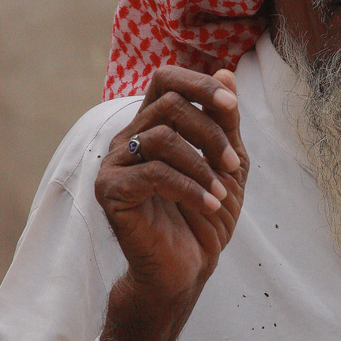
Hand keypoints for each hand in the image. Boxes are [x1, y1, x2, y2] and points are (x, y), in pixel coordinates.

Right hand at [94, 67, 247, 340]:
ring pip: (161, 137)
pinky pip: (152, 173)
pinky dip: (190, 188)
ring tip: (221, 194)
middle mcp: (128, 139)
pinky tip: (209, 205)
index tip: (231, 104)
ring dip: (202, 164)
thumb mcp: (227, 163)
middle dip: (210, 131)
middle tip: (232, 164)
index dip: (198, 83)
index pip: (166, 79)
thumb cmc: (205, 216)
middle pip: (168, 104)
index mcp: (152, 126)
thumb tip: (227, 72)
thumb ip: (225, 120)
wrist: (186, 269)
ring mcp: (114, 164)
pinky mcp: (109, 191)